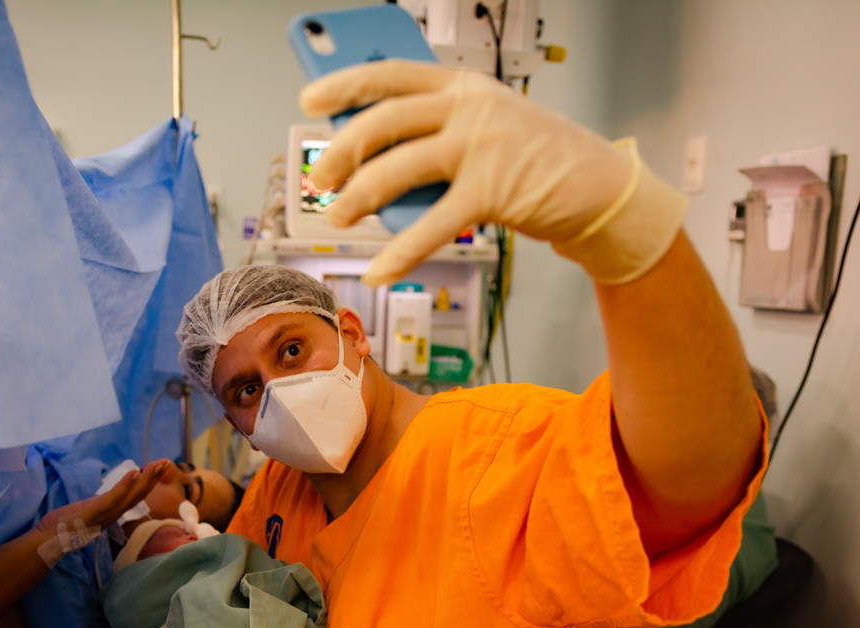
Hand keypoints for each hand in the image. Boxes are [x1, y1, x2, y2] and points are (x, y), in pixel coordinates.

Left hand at [35, 459, 171, 536]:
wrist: (45, 543)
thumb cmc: (60, 529)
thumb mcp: (83, 514)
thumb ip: (95, 508)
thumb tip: (100, 500)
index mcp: (110, 514)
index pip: (133, 497)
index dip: (147, 483)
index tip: (157, 468)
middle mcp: (111, 515)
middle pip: (138, 495)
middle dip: (153, 478)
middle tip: (167, 462)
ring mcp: (104, 514)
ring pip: (131, 495)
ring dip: (146, 479)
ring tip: (158, 464)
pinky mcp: (94, 512)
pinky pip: (113, 498)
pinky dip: (125, 484)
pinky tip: (135, 472)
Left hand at [301, 60, 683, 285]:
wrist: (601, 188)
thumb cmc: (537, 160)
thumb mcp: (487, 126)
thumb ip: (436, 132)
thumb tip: (369, 156)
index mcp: (464, 85)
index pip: (392, 74)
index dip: (345, 85)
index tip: (310, 99)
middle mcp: (471, 107)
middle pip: (385, 121)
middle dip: (341, 151)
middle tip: (320, 177)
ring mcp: (483, 146)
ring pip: (399, 169)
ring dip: (359, 197)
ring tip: (337, 218)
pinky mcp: (494, 191)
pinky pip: (432, 226)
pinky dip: (401, 253)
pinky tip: (380, 270)